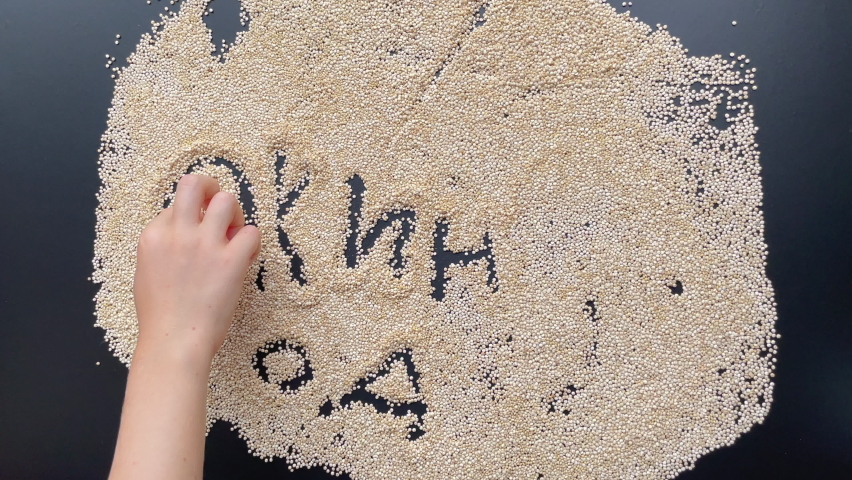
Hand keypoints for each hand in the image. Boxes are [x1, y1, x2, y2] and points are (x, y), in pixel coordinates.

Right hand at [133, 174, 260, 365]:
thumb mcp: (146, 273)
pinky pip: (252, 232)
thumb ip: (163, 247)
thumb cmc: (160, 316)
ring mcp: (205, 246)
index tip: (198, 232)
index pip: (176, 203)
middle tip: (219, 206)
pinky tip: (245, 257)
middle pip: (195, 184)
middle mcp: (178, 234)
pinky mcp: (230, 261)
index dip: (192, 214)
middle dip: (211, 187)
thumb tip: (182, 234)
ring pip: (227, 200)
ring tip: (234, 233)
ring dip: (235, 213)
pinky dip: (252, 242)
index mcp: (153, 236)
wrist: (174, 342)